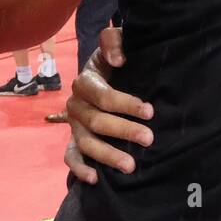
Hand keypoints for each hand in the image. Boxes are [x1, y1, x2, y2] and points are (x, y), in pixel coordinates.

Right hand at [64, 27, 153, 183]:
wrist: (106, 73)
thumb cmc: (115, 59)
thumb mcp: (116, 42)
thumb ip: (114, 40)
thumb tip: (118, 59)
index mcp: (85, 81)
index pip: (102, 96)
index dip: (125, 104)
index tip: (149, 111)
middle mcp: (75, 105)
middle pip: (96, 122)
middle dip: (124, 131)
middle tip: (149, 138)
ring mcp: (73, 125)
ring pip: (86, 143)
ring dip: (107, 155)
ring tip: (131, 166)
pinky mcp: (74, 140)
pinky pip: (70, 157)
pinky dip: (79, 169)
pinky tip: (95, 179)